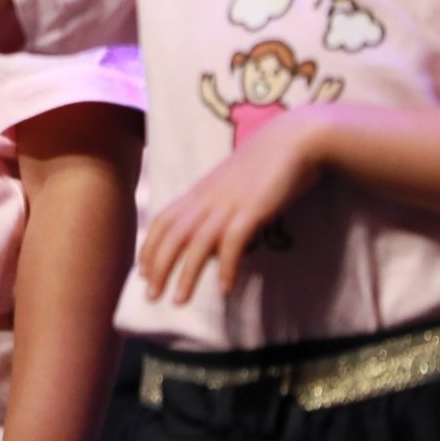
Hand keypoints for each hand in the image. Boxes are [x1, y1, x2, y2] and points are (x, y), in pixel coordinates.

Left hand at [141, 107, 326, 303]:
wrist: (295, 139)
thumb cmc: (266, 163)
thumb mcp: (232, 186)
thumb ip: (218, 209)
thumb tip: (213, 243)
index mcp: (199, 192)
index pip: (162, 221)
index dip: (150, 247)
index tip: (144, 272)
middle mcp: (207, 199)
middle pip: (172, 236)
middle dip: (158, 267)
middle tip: (151, 295)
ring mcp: (228, 204)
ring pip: (196, 244)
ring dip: (186, 275)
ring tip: (179, 301)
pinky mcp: (253, 209)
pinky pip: (233, 242)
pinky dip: (227, 266)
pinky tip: (225, 289)